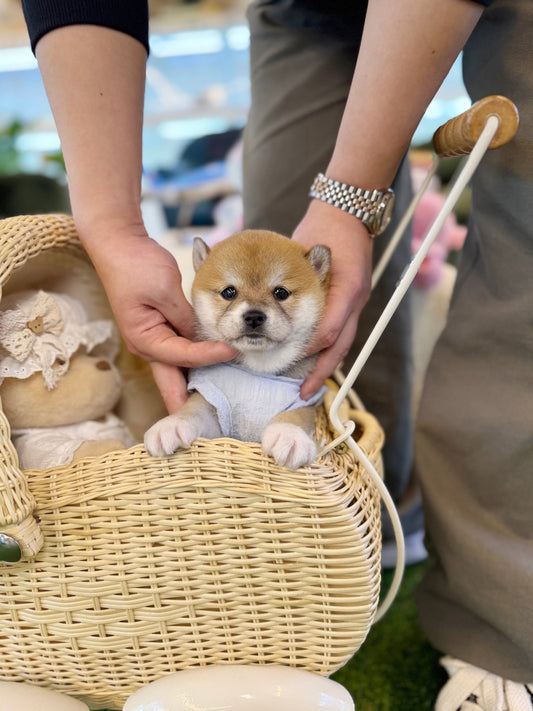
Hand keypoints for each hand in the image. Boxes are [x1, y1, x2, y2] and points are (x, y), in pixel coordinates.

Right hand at [81, 223, 237, 411]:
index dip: (209, 356)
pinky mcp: (159, 330)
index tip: (232, 351)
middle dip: (190, 402)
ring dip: (195, 382)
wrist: (118, 244)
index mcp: (145, 340)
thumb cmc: (137, 265)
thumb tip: (202, 338)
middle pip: (173, 382)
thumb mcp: (166, 291)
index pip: (183, 357)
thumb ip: (185, 318)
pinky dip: (194, 361)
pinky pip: (178, 353)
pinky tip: (210, 367)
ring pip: (177, 369)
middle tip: (210, 424)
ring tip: (218, 400)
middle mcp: (146, 346)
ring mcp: (151, 340)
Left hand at [291, 200, 372, 398]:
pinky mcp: (348, 302)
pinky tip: (310, 358)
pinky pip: (338, 332)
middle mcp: (353, 303)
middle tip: (305, 391)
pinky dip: (325, 348)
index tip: (288, 356)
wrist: (346, 215)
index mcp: (348, 292)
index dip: (309, 348)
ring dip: (324, 364)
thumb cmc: (328, 231)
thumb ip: (302, 279)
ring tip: (308, 384)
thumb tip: (280, 310)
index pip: (329, 332)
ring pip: (340, 344)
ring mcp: (353, 304)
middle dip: (322, 370)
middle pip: (339, 346)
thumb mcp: (313, 252)